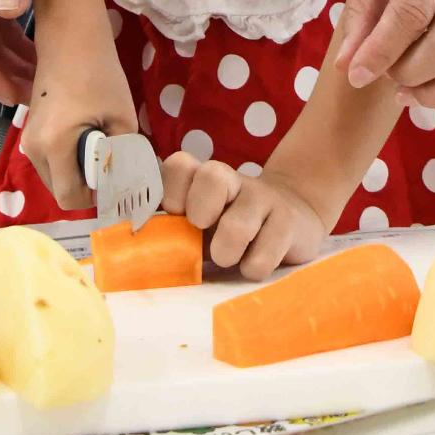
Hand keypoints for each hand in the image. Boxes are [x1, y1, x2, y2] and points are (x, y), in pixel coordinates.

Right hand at [22, 14, 135, 211]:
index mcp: (54, 146)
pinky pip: (51, 160)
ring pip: (55, 177)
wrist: (71, 39)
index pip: (69, 198)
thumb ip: (123, 158)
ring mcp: (28, 140)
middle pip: (60, 190)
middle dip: (87, 185)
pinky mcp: (31, 131)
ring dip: (78, 171)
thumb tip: (128, 187)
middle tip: (112, 159)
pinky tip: (88, 133)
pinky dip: (70, 158)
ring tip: (100, 142)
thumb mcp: (122, 118)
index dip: (96, 197)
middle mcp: (33, 148)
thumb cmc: (100, 73)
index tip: (116, 179)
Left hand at [162, 153, 326, 279]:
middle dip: (200, 212)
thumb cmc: (231, 226)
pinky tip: (254, 263)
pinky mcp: (289, 223)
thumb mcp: (203, 221)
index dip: (171, 192)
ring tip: (228, 257)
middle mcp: (233, 181)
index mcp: (204, 177)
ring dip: (226, 252)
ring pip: (238, 225)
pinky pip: (262, 257)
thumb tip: (141, 253)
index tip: (175, 217)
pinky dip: (252, 269)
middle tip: (203, 232)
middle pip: (212, 176)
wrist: (293, 217)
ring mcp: (263, 199)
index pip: (179, 165)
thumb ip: (175, 228)